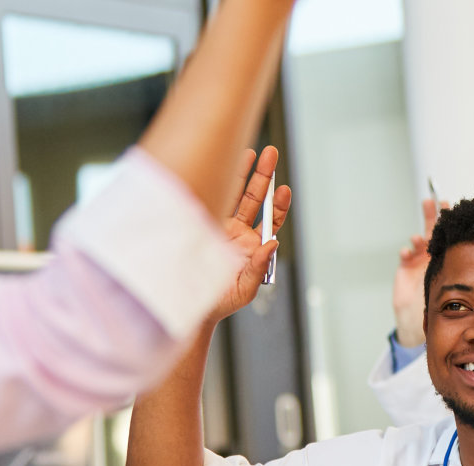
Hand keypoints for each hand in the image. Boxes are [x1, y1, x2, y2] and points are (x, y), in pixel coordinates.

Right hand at [209, 146, 292, 321]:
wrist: (189, 305)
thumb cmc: (218, 301)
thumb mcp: (244, 288)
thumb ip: (258, 265)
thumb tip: (272, 244)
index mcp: (252, 246)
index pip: (270, 219)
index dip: (278, 203)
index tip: (284, 188)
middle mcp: (237, 233)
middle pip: (254, 199)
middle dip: (263, 176)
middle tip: (271, 153)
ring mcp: (218, 227)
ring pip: (233, 195)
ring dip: (242, 173)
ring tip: (250, 152)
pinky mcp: (200, 224)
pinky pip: (211, 201)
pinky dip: (217, 184)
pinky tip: (220, 166)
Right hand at [392, 197, 442, 346]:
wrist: (423, 318)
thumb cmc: (444, 300)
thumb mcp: (461, 282)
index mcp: (448, 254)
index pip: (450, 233)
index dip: (450, 219)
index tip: (452, 205)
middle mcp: (433, 253)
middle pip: (432, 228)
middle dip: (431, 214)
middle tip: (433, 201)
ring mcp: (418, 259)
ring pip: (419, 240)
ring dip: (419, 236)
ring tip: (420, 237)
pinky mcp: (405, 267)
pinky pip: (405, 256)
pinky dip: (406, 252)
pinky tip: (408, 251)